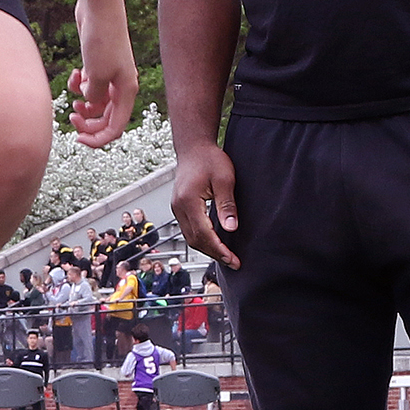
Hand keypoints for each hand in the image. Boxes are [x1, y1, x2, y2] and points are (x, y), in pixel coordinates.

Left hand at [66, 2, 139, 149]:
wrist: (99, 8)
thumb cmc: (103, 39)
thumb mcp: (96, 75)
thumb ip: (92, 97)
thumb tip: (88, 102)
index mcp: (126, 92)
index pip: (116, 128)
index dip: (98, 139)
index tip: (78, 139)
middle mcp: (120, 86)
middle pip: (105, 118)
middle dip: (88, 123)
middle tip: (71, 117)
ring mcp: (109, 74)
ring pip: (96, 102)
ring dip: (83, 103)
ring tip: (73, 99)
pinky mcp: (98, 64)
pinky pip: (89, 84)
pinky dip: (79, 85)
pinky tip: (75, 75)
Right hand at [172, 145, 241, 269]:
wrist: (193, 147)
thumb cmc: (210, 159)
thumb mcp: (224, 179)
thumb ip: (227, 205)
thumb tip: (231, 228)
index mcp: (188, 201)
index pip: (204, 233)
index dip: (219, 249)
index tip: (233, 259)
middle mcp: (179, 207)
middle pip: (195, 240)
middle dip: (214, 254)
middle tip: (233, 262)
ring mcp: (177, 208)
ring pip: (190, 238)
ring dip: (208, 249)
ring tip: (226, 256)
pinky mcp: (179, 207)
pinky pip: (189, 230)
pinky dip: (202, 240)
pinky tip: (215, 243)